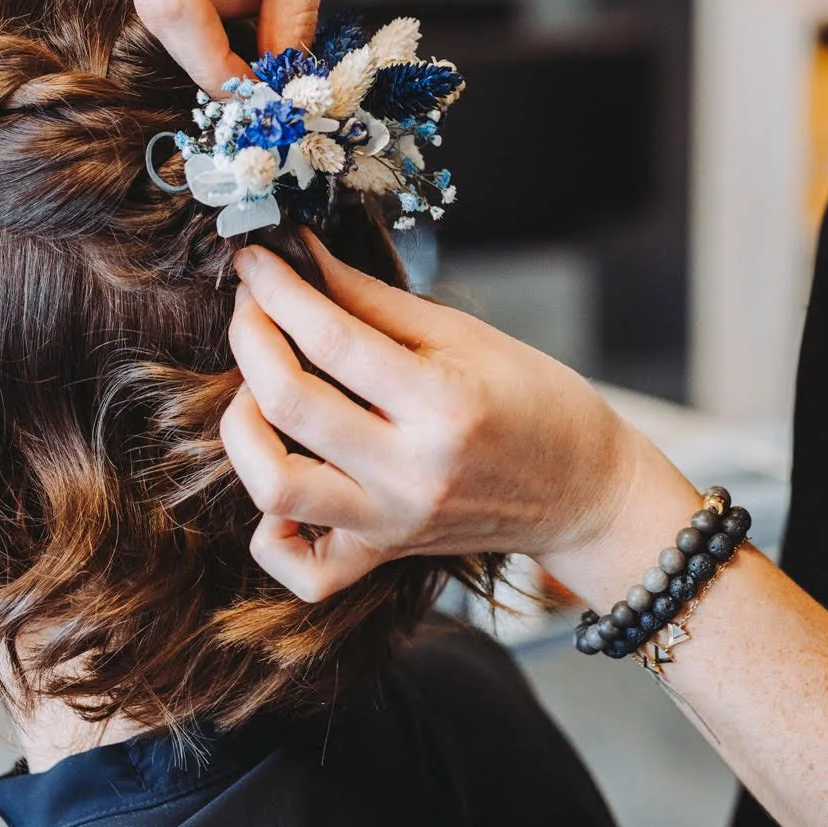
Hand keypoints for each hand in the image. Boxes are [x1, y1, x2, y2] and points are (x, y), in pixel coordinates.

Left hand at [221, 236, 643, 600]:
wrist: (584, 492)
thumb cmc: (535, 401)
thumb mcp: (465, 334)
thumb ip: (373, 299)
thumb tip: (300, 258)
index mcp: (443, 405)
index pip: (332, 338)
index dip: (278, 289)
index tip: (254, 260)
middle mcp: (411, 472)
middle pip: (289, 403)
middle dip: (251, 338)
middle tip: (254, 306)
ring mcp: (392, 523)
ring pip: (275, 488)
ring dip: (244, 427)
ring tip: (258, 389)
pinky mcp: (382, 555)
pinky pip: (301, 568)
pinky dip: (270, 530)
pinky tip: (282, 475)